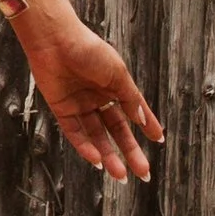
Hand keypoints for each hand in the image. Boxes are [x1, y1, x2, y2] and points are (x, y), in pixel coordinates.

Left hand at [13, 0, 162, 183]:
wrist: (55, 40)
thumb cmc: (89, 50)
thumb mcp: (117, 74)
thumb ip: (129, 98)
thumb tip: (142, 120)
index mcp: (115, 85)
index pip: (134, 110)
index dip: (146, 125)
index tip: (158, 140)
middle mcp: (99, 97)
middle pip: (117, 129)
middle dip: (130, 151)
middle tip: (143, 172)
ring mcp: (80, 104)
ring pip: (98, 136)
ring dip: (109, 155)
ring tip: (121, 175)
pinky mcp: (62, 109)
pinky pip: (76, 133)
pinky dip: (86, 147)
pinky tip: (97, 160)